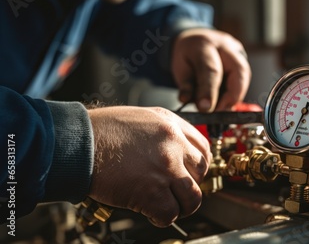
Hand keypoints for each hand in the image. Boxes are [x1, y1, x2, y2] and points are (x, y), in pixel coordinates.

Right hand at [87, 106, 210, 226]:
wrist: (76, 143)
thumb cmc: (100, 131)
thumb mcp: (140, 118)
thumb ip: (162, 132)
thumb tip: (175, 152)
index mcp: (171, 124)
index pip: (204, 148)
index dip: (199, 166)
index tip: (192, 174)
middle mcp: (173, 144)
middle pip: (201, 172)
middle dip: (191, 185)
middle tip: (178, 192)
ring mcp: (165, 168)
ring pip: (193, 197)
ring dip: (183, 206)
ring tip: (170, 207)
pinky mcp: (151, 192)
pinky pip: (171, 213)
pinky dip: (163, 218)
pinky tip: (153, 214)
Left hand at [171, 28, 250, 111]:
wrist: (195, 40)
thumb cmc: (187, 56)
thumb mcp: (179, 69)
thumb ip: (186, 86)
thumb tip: (193, 103)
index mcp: (204, 45)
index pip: (211, 70)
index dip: (210, 91)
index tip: (205, 109)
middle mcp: (225, 45)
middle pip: (238, 72)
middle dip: (230, 97)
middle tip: (217, 111)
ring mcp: (238, 51)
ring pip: (245, 77)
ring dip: (234, 97)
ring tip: (219, 108)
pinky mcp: (244, 60)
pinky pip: (244, 79)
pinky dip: (235, 94)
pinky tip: (224, 100)